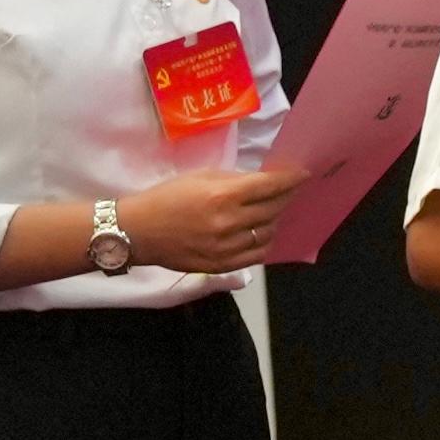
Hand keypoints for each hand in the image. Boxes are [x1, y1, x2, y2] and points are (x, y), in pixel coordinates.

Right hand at [116, 163, 300, 273]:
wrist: (137, 231)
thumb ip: (234, 180)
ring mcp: (226, 247)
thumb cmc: (165, 198)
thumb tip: (261, 181)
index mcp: (222, 196)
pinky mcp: (222, 265)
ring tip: (270, 211)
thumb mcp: (199, 177)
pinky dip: (264, 242)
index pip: (269, 186)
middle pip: (273, 209)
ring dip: (273, 219)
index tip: (302, 174)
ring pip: (267, 232)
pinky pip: (257, 255)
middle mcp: (228, 223)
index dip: (290, 180)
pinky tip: (260, 232)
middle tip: (288, 190)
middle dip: (284, 197)